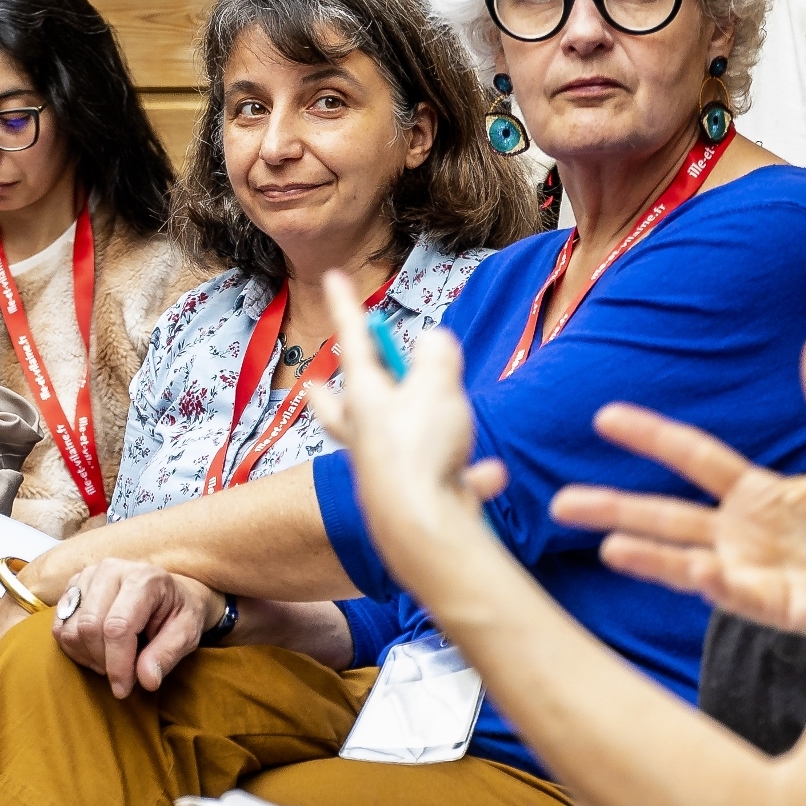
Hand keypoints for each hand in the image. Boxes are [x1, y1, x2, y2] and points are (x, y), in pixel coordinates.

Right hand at [48, 559, 220, 698]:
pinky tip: (96, 653)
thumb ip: (167, 655)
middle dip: (103, 662)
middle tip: (122, 676)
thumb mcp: (187, 634)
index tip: (123, 690)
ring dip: (88, 657)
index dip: (118, 664)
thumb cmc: (178, 614)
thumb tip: (146, 680)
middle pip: (89, 627)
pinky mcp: (72, 587)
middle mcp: (111, 570)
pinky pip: (59, 628)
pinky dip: (74, 649)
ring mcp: (87, 577)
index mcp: (143, 579)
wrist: (168, 594)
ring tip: (111, 662)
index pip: (117, 627)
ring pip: (70, 629)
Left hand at [312, 273, 511, 586]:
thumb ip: (439, 357)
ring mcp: (384, 469)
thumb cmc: (422, 450)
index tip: (332, 277)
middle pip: (338, 408)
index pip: (354, 340)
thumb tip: (433, 341)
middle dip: (329, 393)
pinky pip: (439, 479)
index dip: (346, 306)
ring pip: (383, 444)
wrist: (423, 528)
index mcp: (365, 397)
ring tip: (429, 421)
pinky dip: (465, 476)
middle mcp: (366, 434)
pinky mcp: (410, 499)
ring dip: (404, 430)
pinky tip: (489, 476)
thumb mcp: (438, 386)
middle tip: (317, 383)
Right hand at [546, 330, 805, 640]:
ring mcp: (750, 572)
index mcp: (754, 493)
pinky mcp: (773, 606)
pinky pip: (736, 594)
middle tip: (560, 503)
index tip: (605, 416)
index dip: (651, 436)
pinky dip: (715, 583)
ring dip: (646, 555)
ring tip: (606, 547)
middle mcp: (740, 533)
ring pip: (683, 561)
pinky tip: (698, 571)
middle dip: (613, 509)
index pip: (692, 457)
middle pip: (665, 516)